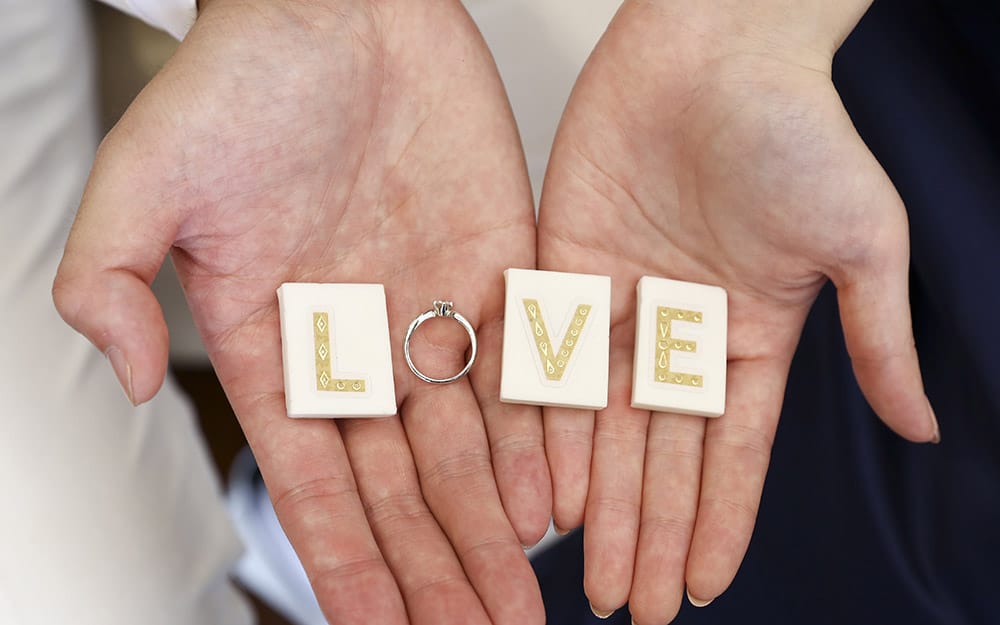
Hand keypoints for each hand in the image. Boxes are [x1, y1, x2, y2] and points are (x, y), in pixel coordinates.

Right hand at [54, 1, 549, 622]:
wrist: (338, 4)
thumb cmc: (239, 79)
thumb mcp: (142, 182)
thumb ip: (109, 286)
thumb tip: (121, 379)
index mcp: (276, 341)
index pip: (314, 478)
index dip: (344, 559)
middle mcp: (359, 341)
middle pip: (400, 482)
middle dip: (433, 565)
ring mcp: (431, 308)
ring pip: (468, 443)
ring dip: (491, 524)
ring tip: (512, 600)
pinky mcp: (498, 266)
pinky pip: (522, 367)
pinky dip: (537, 434)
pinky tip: (550, 500)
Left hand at [538, 2, 936, 621]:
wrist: (717, 46)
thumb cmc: (799, 131)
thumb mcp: (863, 245)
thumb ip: (876, 342)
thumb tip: (921, 427)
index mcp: (750, 334)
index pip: (731, 453)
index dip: (718, 523)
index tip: (699, 588)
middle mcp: (680, 331)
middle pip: (659, 455)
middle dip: (647, 533)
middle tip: (628, 608)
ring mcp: (620, 304)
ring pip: (601, 425)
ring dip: (597, 502)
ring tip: (588, 573)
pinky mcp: (564, 268)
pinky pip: (552, 363)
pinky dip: (548, 427)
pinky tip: (547, 488)